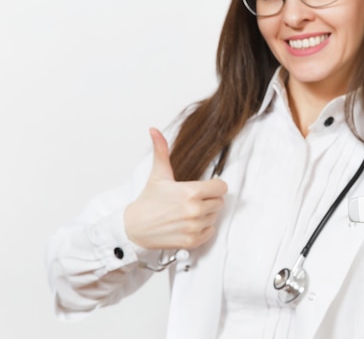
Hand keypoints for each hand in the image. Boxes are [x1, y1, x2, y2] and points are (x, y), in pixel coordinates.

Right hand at [124, 128, 226, 249]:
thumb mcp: (158, 175)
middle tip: (191, 201)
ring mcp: (194, 227)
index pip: (221, 187)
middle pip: (219, 202)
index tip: (203, 188)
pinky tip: (188, 224)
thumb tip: (154, 130)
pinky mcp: (192, 241)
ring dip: (205, 215)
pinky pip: (210, 232)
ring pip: (214, 217)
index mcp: (190, 192)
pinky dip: (203, 229)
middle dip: (208, 200)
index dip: (214, 186)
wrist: (134, 228)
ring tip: (187, 213)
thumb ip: (161, 151)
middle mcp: (194, 210)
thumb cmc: (148, 201)